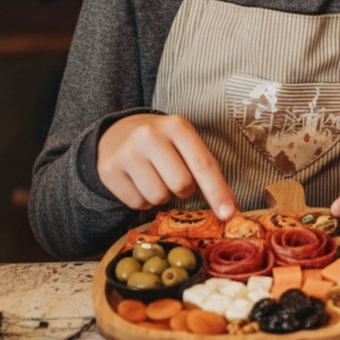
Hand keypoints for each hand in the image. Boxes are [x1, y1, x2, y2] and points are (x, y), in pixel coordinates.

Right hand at [98, 113, 236, 220]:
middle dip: (184, 190)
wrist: (118, 132)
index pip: (203, 164)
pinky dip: (142, 201)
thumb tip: (228, 208)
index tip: (230, 214)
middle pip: (181, 184)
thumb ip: (202, 166)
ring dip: (162, 196)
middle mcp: (150, 135)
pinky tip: (138, 182)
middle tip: (176, 178)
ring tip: (155, 177)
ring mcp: (127, 152)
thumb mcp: (183, 141)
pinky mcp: (108, 170)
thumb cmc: (162, 142)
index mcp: (177, 126)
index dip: (218, 192)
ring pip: (158, 197)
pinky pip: (136, 203)